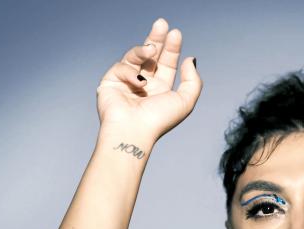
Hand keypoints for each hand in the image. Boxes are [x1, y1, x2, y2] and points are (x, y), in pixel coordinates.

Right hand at [95, 18, 201, 146]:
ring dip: (144, 50)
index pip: (167, 63)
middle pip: (150, 55)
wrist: (133, 130)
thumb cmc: (159, 119)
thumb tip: (190, 59)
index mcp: (161, 90)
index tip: (175, 33)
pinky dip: (131, 72)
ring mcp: (126, 82)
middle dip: (156, 38)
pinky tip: (139, 83)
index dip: (172, 48)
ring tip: (151, 49)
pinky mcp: (110, 82)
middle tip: (162, 23)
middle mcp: (144, 85)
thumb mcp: (186, 100)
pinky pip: (122, 67)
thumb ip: (192, 80)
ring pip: (135, 57)